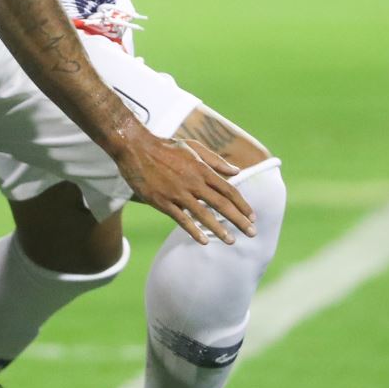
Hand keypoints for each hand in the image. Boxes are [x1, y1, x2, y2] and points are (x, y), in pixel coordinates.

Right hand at [113, 131, 256, 244]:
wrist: (136, 148)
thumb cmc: (166, 146)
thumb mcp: (193, 147)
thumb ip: (216, 160)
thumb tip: (237, 171)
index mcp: (202, 168)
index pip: (228, 189)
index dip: (242, 204)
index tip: (252, 216)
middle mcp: (193, 182)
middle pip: (222, 204)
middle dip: (239, 220)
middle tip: (252, 233)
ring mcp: (178, 193)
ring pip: (204, 214)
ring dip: (219, 229)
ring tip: (231, 241)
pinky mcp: (162, 201)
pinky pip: (181, 219)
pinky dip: (194, 230)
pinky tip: (204, 241)